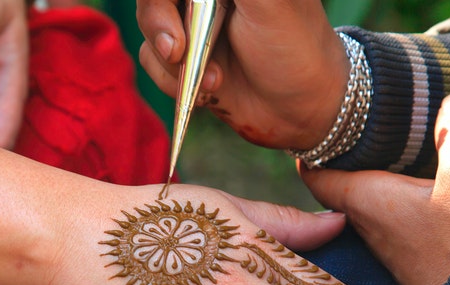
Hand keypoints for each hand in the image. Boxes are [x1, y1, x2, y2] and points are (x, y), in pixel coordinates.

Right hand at [136, 0, 347, 148]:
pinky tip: (209, 91)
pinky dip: (171, 82)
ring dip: (173, 64)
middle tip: (178, 52)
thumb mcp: (267, 1)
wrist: (301, 109)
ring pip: (148, 31)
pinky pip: (151, 61)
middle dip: (160, 27)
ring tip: (216, 79)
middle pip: (151, 1)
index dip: (162, 1)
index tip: (176, 17)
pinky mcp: (184, 59)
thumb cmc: (295, 47)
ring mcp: (191, 25)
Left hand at [300, 93, 449, 284]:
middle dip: (340, 159)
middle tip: (350, 132)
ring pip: (362, 205)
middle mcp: (364, 225)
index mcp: (364, 199)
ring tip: (383, 152)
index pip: (314, 173)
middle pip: (336, 186)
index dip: (309, 148)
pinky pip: (388, 221)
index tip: (311, 127)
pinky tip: (415, 191)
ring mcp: (385, 246)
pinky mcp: (407, 260)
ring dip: (368, 180)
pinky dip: (392, 201)